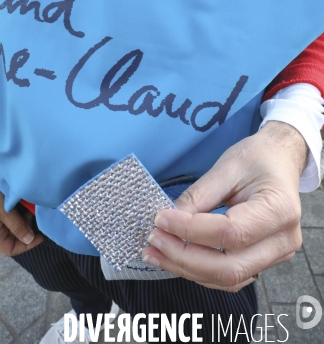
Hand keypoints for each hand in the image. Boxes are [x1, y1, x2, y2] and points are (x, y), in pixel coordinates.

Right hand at [0, 170, 43, 255]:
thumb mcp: (3, 211)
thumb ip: (17, 226)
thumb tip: (30, 240)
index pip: (11, 249)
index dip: (26, 245)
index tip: (40, 236)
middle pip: (15, 235)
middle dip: (27, 228)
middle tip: (36, 216)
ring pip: (15, 223)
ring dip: (25, 217)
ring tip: (33, 207)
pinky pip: (13, 212)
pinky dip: (21, 209)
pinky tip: (27, 202)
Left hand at [142, 120, 307, 291]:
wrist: (280, 159)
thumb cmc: (257, 158)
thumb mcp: (227, 167)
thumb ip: (198, 197)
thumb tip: (168, 220)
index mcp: (278, 210)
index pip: (229, 233)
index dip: (190, 230)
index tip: (161, 218)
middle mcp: (283, 240)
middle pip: (229, 267)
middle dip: (184, 257)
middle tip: (153, 239)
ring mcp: (276, 255)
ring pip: (228, 279)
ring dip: (187, 269)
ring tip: (155, 253)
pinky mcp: (263, 260)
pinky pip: (230, 277)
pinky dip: (200, 271)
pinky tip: (175, 257)